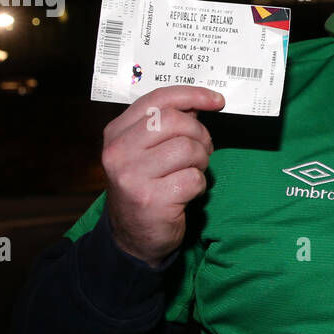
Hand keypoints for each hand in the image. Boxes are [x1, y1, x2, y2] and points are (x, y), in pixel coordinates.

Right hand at [101, 86, 224, 265]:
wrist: (132, 238)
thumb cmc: (146, 188)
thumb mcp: (144, 152)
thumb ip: (164, 127)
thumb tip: (198, 103)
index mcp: (116, 133)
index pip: (157, 99)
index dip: (192, 95)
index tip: (217, 101)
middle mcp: (119, 151)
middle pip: (175, 121)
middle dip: (200, 134)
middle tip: (204, 150)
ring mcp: (132, 176)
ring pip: (187, 149)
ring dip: (201, 161)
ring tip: (192, 172)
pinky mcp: (151, 199)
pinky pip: (193, 179)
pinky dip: (199, 185)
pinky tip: (187, 193)